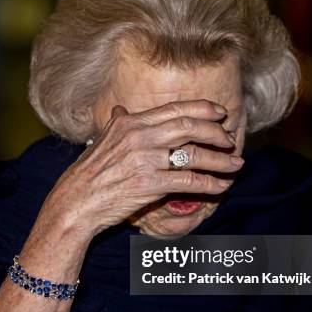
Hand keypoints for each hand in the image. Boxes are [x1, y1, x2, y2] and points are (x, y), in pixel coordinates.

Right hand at [47, 99, 243, 237]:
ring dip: (220, 160)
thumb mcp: (101, 140)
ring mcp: (145, 159)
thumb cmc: (88, 174)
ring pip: (194, 154)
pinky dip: (210, 184)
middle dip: (216, 132)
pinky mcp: (150, 184)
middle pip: (189, 127)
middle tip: (230, 140)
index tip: (220, 113)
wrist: (75, 202)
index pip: (175, 109)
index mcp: (130, 122)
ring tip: (236, 164)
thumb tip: (120, 109)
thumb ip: (117, 123)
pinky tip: (221, 187)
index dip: (202, 109)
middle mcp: (139, 135)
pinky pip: (189, 181)